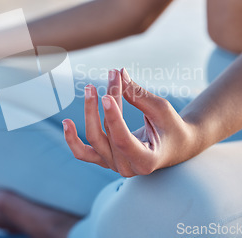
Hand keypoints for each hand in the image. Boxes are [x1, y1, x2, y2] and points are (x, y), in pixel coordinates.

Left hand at [63, 68, 195, 176]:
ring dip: (89, 113)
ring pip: (93, 140)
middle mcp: (127, 168)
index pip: (123, 141)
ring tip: (89, 89)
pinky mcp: (104, 158)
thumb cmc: (171, 127)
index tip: (106, 95)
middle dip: (107, 102)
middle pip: (107, 134)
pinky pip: (83, 152)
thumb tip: (119, 73)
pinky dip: (72, 139)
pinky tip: (67, 123)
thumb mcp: (161, 110)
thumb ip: (138, 95)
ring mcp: (113, 165)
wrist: (175, 145)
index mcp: (146, 161)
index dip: (113, 118)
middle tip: (112, 75)